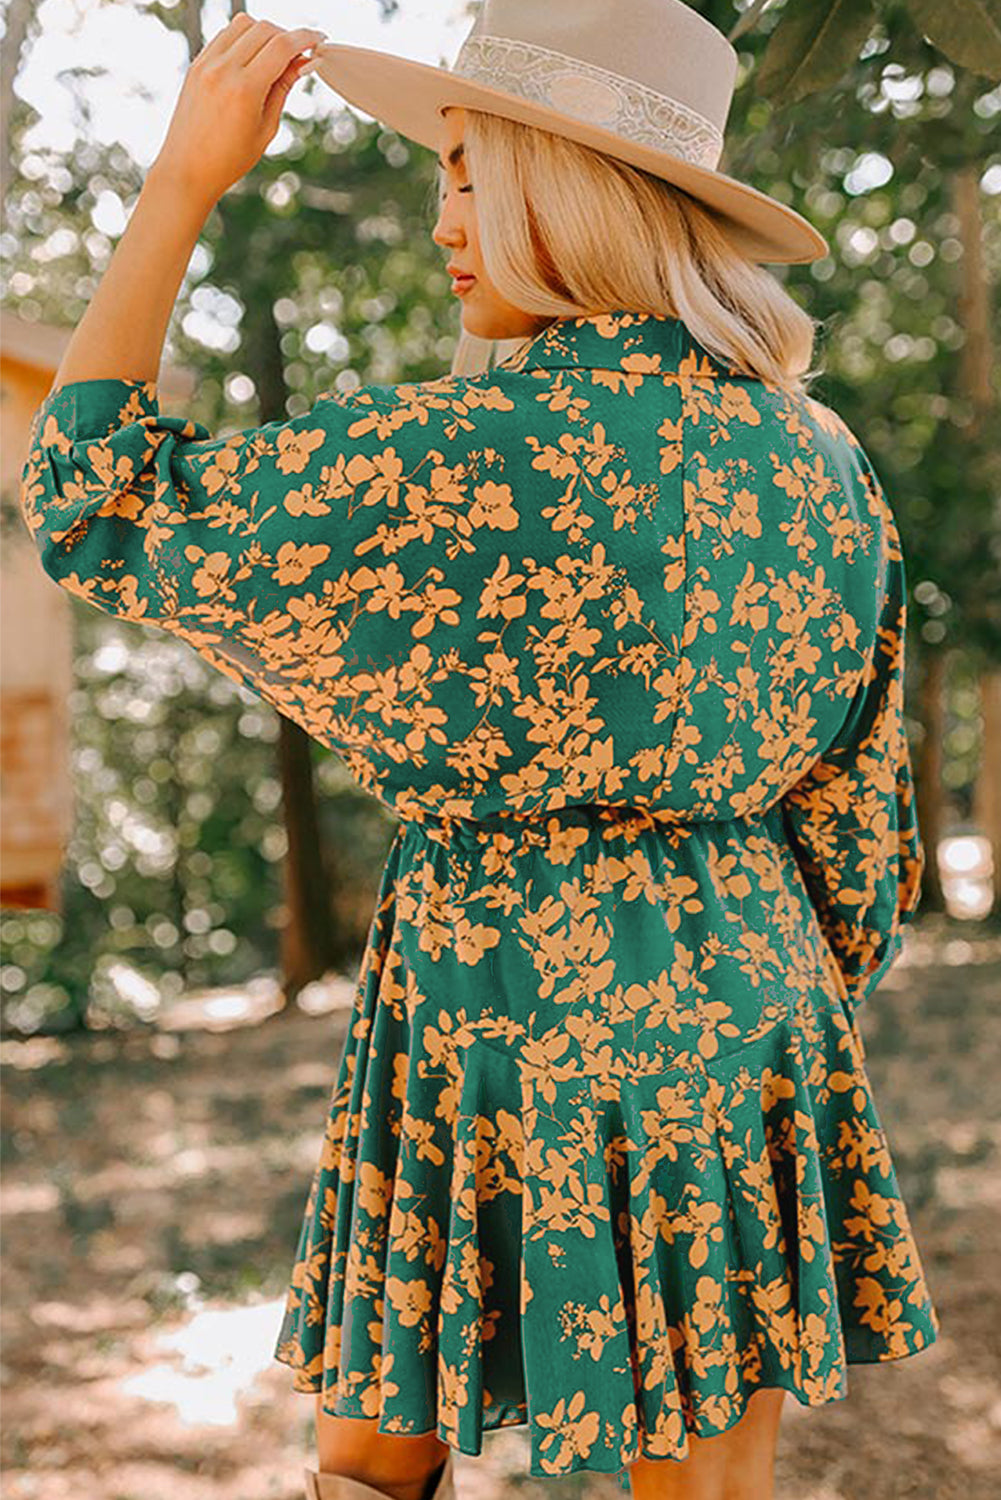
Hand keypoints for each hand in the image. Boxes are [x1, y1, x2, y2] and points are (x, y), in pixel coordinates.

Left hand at [151, 12, 327, 205]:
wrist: (187, 169)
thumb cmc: (230, 159)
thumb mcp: (266, 128)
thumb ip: (283, 88)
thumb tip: (302, 62)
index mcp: (244, 89)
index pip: (282, 46)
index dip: (305, 38)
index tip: (319, 40)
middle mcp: (223, 70)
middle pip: (265, 29)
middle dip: (288, 37)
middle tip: (299, 55)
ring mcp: (206, 64)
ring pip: (244, 24)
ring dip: (265, 32)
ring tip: (274, 56)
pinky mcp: (197, 64)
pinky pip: (225, 35)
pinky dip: (244, 38)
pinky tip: (253, 58)